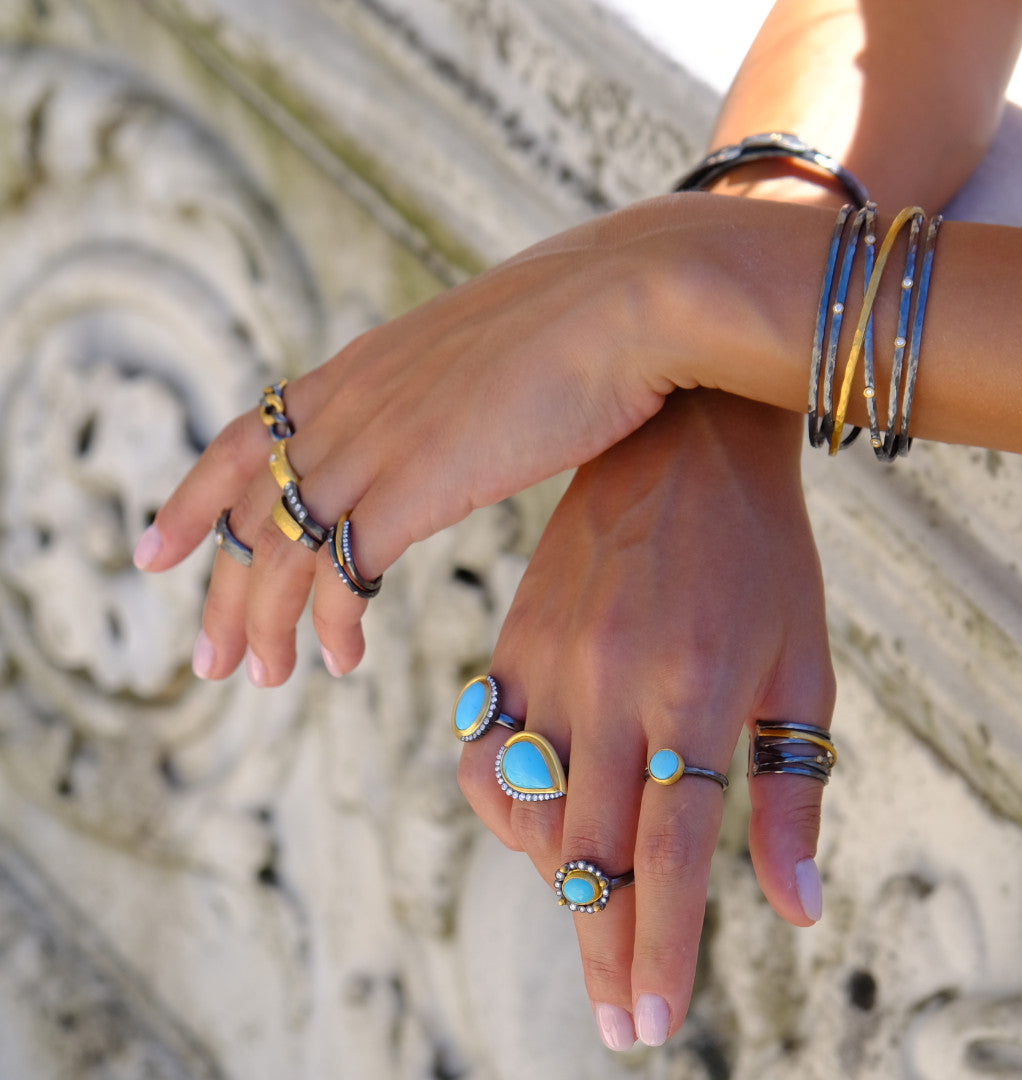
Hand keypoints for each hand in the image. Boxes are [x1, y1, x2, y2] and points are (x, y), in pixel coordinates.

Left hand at [132, 198, 712, 683]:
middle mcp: (348, 404)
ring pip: (281, 547)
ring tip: (262, 677)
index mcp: (359, 368)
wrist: (625, 302)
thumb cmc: (581, 330)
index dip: (192, 498)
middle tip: (207, 658)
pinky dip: (334, 623)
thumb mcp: (485, 356)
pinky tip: (343, 660)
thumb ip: (446, 395)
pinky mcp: (417, 482)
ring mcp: (377, 440)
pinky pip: (342, 570)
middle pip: (249, 509)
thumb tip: (453, 424)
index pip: (244, 438)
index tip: (157, 550)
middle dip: (222, 591)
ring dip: (264, 622)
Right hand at [457, 390, 835, 1049]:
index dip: (658, 946)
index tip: (647, 1021)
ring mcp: (551, 661)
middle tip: (615, 1018)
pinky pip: (480, 749)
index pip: (668, 852)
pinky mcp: (511, 641)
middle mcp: (612, 683)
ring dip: (553, 877)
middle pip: (590, 851)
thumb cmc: (760, 553)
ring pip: (525, 809)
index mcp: (697, 689)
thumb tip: (796, 907)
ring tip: (592, 899)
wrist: (679, 443)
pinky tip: (537, 816)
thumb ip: (791, 788)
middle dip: (601, 946)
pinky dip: (502, 805)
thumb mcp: (804, 663)